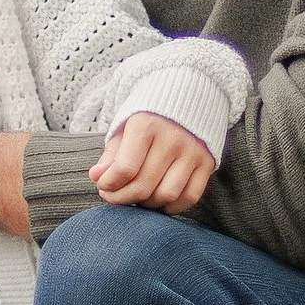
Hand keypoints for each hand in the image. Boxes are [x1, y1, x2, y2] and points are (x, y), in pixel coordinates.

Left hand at [91, 110, 215, 211]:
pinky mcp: (207, 162)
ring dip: (147, 204)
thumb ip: (111, 155)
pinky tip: (158, 200)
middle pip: (144, 186)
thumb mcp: (124, 128)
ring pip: (167, 195)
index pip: (125, 169)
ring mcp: (192, 152)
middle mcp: (172, 138)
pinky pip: (190, 197)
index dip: (109, 185)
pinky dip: (172, 206)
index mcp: (146, 125)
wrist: (186, 97)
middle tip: (114, 196)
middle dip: (122, 198)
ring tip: (137, 196)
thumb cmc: (148, 117)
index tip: (103, 186)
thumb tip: (97, 178)